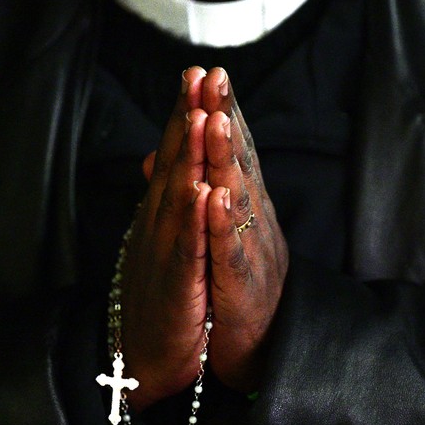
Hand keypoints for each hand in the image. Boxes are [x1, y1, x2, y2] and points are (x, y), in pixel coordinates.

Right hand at [121, 67, 212, 409]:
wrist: (141, 354)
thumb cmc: (155, 296)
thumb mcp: (158, 242)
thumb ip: (162, 201)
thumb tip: (162, 163)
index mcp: (161, 215)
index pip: (174, 157)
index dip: (184, 115)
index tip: (196, 75)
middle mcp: (159, 226)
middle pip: (175, 165)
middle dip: (187, 118)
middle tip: (199, 76)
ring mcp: (166, 253)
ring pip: (179, 198)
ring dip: (189, 156)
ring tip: (200, 116)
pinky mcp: (177, 285)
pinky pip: (188, 248)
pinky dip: (195, 220)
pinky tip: (203, 192)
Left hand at [202, 68, 288, 391]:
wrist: (254, 349)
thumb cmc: (230, 288)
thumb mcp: (213, 237)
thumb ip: (198, 197)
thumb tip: (169, 162)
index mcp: (239, 209)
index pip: (227, 153)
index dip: (216, 113)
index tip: (200, 75)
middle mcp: (250, 222)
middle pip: (236, 162)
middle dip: (224, 118)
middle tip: (214, 76)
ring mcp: (248, 252)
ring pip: (238, 199)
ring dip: (226, 159)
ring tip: (215, 121)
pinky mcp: (242, 287)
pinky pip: (232, 253)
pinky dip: (224, 225)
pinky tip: (217, 197)